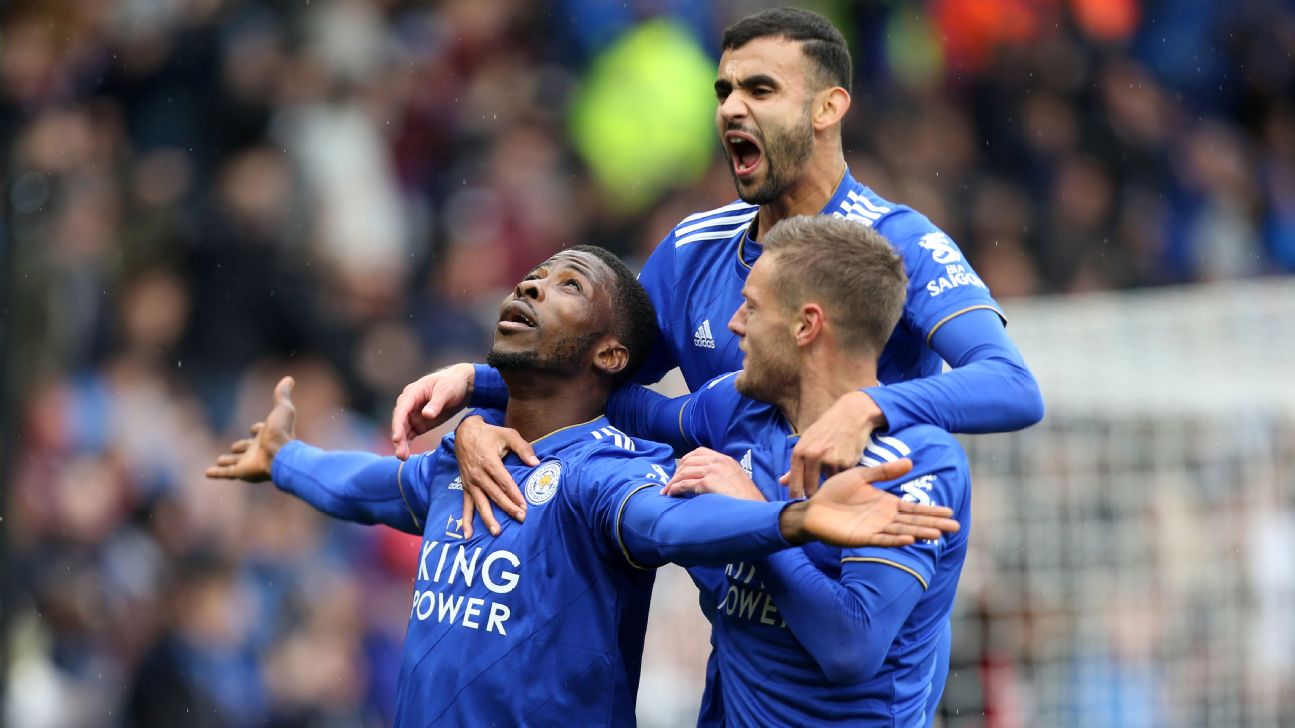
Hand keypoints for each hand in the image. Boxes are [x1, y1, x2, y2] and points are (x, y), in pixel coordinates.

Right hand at [206, 376, 297, 481]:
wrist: (279, 455)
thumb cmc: (281, 432)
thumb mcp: (282, 408)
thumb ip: (282, 394)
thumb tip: (289, 378)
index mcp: (268, 435)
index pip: (261, 431)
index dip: (258, 429)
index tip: (255, 428)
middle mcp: (259, 449)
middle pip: (248, 448)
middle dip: (242, 447)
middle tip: (235, 446)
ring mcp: (250, 462)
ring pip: (236, 462)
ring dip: (228, 461)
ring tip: (220, 460)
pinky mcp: (241, 472)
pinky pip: (226, 473)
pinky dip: (216, 473)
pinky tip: (207, 473)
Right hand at [391, 363, 474, 459]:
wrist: (462, 385)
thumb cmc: (452, 383)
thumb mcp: (446, 391)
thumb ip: (436, 403)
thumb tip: (426, 415)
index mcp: (413, 392)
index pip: (402, 409)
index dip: (397, 424)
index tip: (397, 438)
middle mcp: (410, 404)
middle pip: (400, 422)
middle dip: (399, 438)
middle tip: (400, 454)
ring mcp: (414, 414)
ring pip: (403, 430)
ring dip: (401, 444)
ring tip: (402, 458)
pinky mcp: (420, 423)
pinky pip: (410, 434)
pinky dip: (407, 443)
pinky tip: (405, 455)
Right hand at [455, 415, 538, 537]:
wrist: (464, 433)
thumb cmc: (489, 434)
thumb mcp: (508, 435)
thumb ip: (523, 448)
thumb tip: (536, 463)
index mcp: (489, 462)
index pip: (504, 483)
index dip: (515, 495)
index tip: (525, 506)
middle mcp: (478, 475)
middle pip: (495, 495)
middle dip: (509, 508)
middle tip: (521, 519)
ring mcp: (470, 483)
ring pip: (481, 503)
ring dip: (488, 518)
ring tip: (497, 532)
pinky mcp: (466, 487)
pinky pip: (466, 505)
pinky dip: (466, 520)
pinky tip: (467, 534)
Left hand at [663, 448, 764, 500]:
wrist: (755, 507)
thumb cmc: (747, 499)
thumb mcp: (737, 479)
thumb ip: (724, 475)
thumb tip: (709, 481)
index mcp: (725, 459)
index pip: (700, 452)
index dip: (686, 460)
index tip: (680, 470)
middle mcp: (718, 461)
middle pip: (689, 461)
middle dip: (677, 472)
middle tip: (670, 483)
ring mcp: (713, 471)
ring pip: (684, 472)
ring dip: (673, 482)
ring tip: (666, 491)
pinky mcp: (708, 482)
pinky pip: (685, 483)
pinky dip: (675, 488)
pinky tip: (671, 494)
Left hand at [780, 459, 959, 546]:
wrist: (812, 507)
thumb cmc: (835, 492)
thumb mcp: (862, 476)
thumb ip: (884, 471)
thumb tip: (910, 462)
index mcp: (885, 503)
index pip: (914, 508)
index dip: (931, 510)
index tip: (950, 512)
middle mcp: (883, 518)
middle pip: (913, 521)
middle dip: (933, 524)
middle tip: (955, 526)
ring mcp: (874, 529)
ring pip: (902, 531)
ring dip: (919, 533)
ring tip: (937, 534)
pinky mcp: (861, 538)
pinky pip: (882, 539)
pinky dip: (895, 539)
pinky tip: (909, 539)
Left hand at [782, 390, 886, 497]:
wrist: (851, 415)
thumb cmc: (826, 429)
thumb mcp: (807, 442)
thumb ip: (795, 465)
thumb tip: (781, 483)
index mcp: (799, 452)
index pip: (795, 484)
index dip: (796, 496)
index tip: (800, 504)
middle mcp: (812, 456)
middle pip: (810, 489)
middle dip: (814, 495)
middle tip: (819, 496)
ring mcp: (829, 460)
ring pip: (828, 484)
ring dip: (832, 482)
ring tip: (835, 466)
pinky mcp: (846, 463)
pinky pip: (842, 478)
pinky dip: (844, 475)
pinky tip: (845, 460)